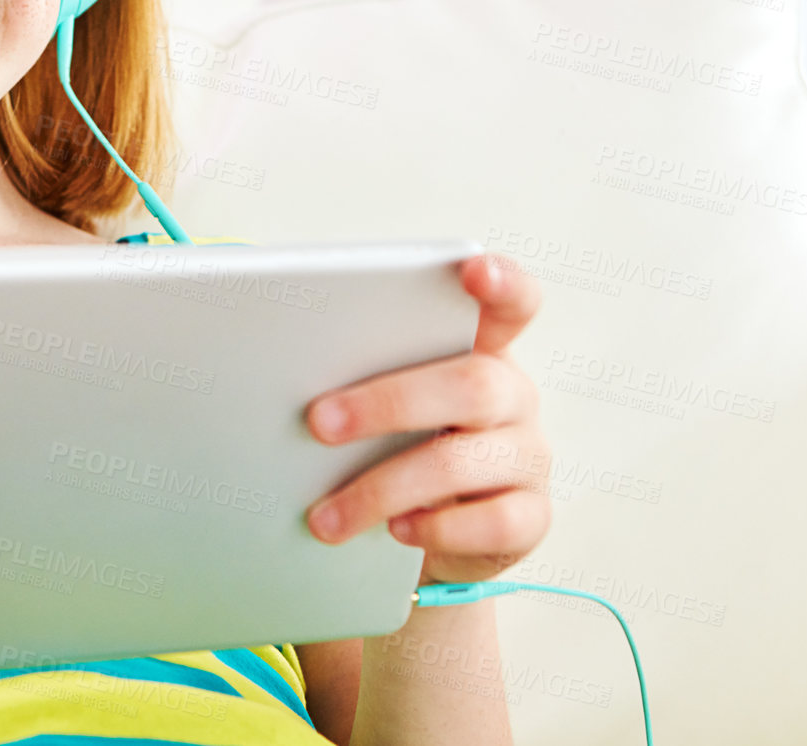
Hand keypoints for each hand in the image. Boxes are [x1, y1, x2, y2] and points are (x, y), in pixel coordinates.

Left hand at [302, 255, 550, 585]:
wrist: (420, 537)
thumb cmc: (388, 448)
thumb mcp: (378, 403)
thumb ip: (356, 372)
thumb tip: (277, 367)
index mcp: (482, 351)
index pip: (513, 304)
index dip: (502, 283)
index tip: (471, 269)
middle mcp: (514, 397)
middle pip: (471, 385)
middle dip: (387, 403)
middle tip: (318, 422)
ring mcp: (528, 458)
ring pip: (463, 462)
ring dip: (382, 488)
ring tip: (326, 515)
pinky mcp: (530, 518)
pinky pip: (491, 523)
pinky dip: (435, 528)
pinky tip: (395, 531)